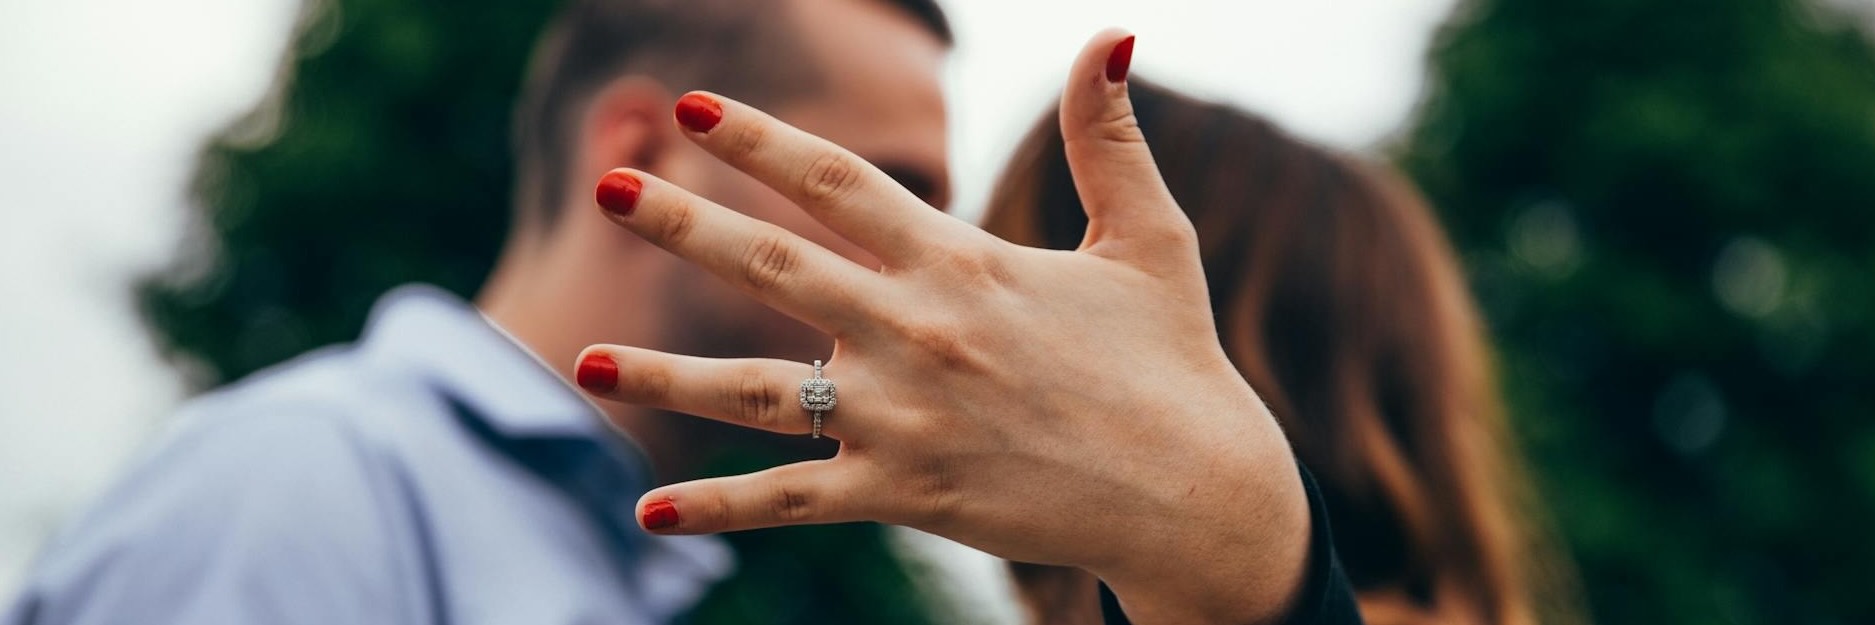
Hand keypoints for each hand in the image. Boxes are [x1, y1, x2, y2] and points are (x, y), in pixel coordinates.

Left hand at [579, 31, 1311, 624]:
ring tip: (583, 356)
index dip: (761, 141)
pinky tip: (648, 510)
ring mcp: (903, 421)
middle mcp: (918, 335)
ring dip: (665, 374)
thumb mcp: (1150, 238)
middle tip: (608, 190)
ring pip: (758, 392)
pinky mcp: (905, 496)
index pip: (841, 183)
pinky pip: (793, 501)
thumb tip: (1115, 35)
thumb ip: (1109, 138)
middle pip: (775, 267)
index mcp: (964, 263)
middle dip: (685, 226)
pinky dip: (720, 507)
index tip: (690, 106)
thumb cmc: (1173, 360)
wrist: (1196, 495)